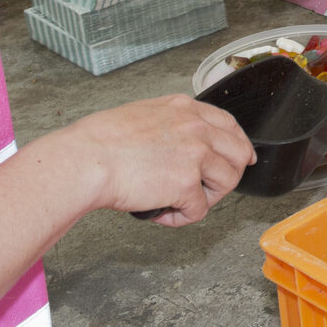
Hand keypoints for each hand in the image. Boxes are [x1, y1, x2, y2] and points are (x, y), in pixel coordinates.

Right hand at [55, 96, 254, 226]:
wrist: (86, 159)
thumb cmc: (100, 141)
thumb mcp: (143, 114)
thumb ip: (170, 123)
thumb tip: (178, 141)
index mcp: (184, 108)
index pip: (229, 124)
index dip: (237, 144)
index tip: (240, 158)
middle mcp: (196, 128)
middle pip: (238, 153)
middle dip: (227, 175)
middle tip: (206, 189)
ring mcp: (195, 154)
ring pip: (226, 182)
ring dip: (205, 198)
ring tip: (178, 202)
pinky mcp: (187, 184)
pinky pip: (199, 210)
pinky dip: (181, 217)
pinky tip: (160, 212)